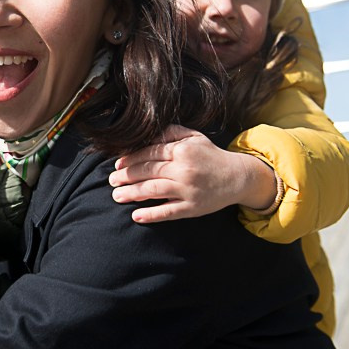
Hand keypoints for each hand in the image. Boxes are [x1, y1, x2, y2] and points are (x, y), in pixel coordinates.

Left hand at [109, 125, 275, 222]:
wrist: (237, 176)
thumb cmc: (210, 155)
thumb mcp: (193, 136)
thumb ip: (170, 132)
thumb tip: (146, 132)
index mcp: (182, 150)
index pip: (149, 153)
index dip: (130, 159)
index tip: (118, 164)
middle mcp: (184, 169)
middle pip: (148, 171)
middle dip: (126, 176)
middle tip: (111, 180)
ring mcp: (188, 190)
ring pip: (154, 191)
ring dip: (132, 194)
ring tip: (116, 196)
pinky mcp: (193, 208)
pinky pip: (168, 212)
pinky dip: (151, 215)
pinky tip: (136, 216)